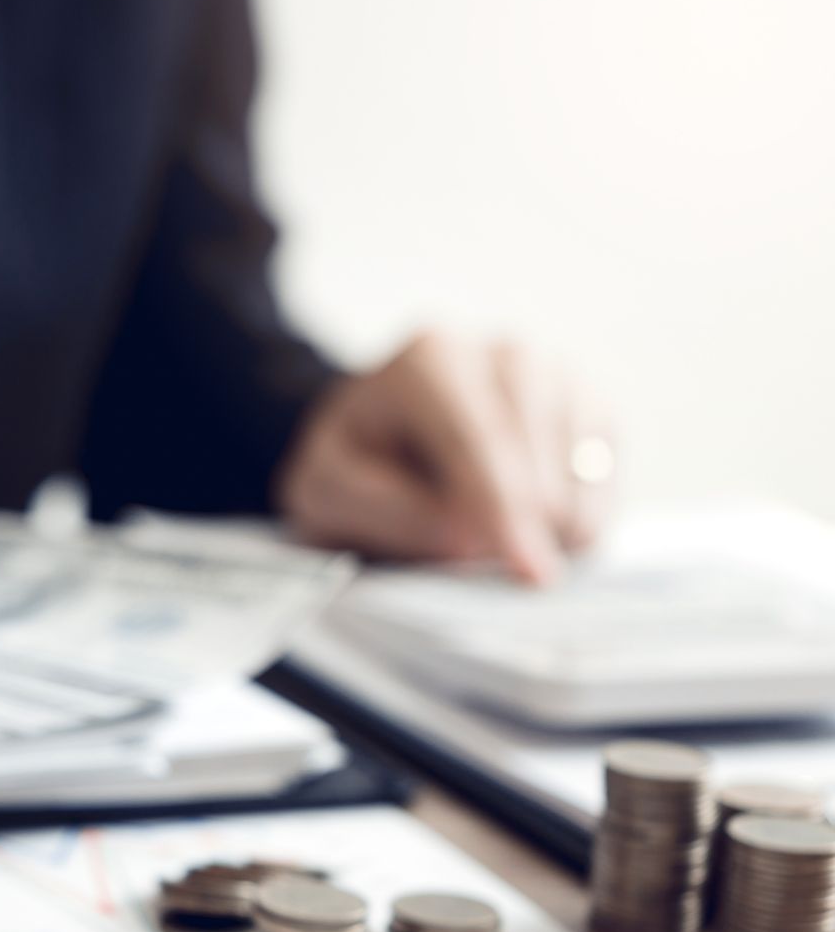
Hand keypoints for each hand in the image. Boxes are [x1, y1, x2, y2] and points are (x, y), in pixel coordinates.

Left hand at [275, 331, 613, 581]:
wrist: (378, 441)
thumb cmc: (352, 466)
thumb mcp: (327, 492)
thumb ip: (385, 511)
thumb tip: (471, 539)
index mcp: (426, 360)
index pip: (474, 434)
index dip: (504, 505)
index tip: (526, 566)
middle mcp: (498, 353)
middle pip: (535, 434)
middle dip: (533, 514)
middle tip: (523, 578)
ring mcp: (552, 373)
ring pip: (581, 450)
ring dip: (561, 515)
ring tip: (523, 557)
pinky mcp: (588, 404)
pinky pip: (605, 465)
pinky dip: (587, 509)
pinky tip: (549, 536)